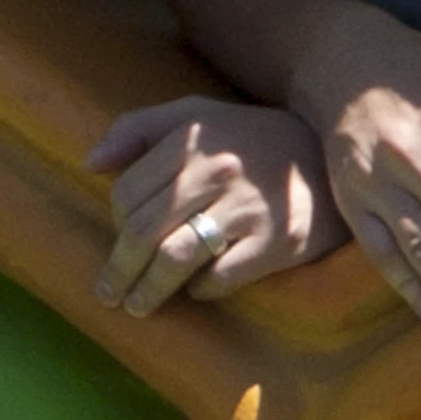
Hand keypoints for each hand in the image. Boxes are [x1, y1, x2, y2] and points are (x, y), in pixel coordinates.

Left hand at [88, 98, 330, 314]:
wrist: (329, 157)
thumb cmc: (249, 140)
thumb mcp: (197, 115)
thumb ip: (139, 128)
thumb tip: (91, 164)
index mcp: (192, 139)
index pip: (126, 194)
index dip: (114, 225)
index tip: (120, 243)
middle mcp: (217, 170)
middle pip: (143, 231)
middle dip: (118, 270)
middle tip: (109, 293)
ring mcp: (249, 207)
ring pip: (175, 258)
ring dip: (148, 290)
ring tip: (138, 305)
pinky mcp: (279, 240)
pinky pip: (222, 276)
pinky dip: (201, 289)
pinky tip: (197, 289)